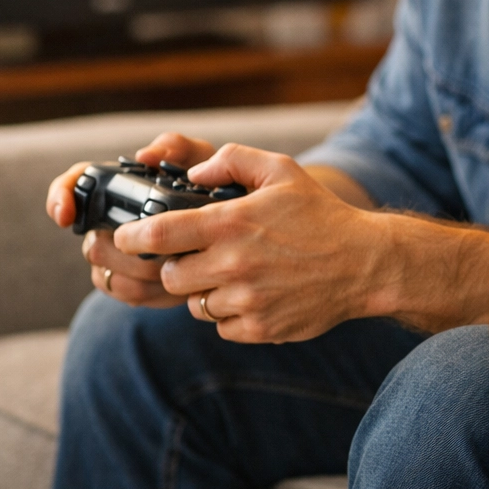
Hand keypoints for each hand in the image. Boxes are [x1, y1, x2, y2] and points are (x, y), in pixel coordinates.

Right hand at [44, 134, 222, 305]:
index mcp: (120, 185)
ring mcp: (116, 254)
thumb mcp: (202, 162)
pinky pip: (126, 292)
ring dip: (144, 271)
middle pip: (94, 242)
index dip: (60, 197)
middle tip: (168, 246)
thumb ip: (177, 148)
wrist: (232, 231)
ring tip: (179, 261)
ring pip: (108, 272)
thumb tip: (145, 155)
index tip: (65, 215)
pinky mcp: (130, 282)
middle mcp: (108, 220)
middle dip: (131, 248)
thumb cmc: (213, 187)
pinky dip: (153, 290)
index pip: (72, 184)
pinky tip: (177, 282)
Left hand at [111, 143, 381, 343]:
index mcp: (232, 223)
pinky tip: (254, 295)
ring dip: (204, 292)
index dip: (131, 236)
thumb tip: (194, 173)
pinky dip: (230, 314)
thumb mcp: (282, 171)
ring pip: (195, 305)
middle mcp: (233, 264)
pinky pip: (222, 327)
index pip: (159, 233)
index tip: (123, 237)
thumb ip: (233, 160)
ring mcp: (246, 300)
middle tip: (196, 257)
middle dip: (175, 267)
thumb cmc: (321, 215)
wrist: (365, 263)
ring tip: (234, 276)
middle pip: (170, 276)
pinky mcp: (259, 327)